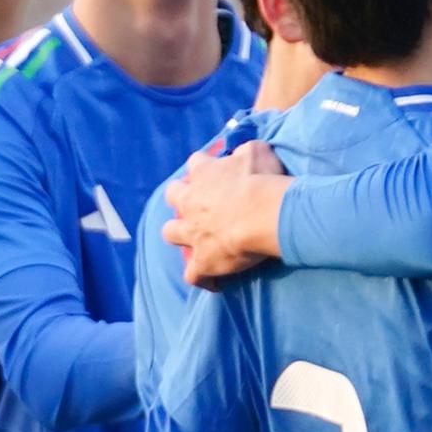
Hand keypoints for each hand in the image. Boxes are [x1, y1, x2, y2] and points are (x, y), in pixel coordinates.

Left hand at [167, 141, 289, 287]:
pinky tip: (212, 281)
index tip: (214, 173)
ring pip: (170, 233)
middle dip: (181, 198)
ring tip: (195, 240)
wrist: (261, 213)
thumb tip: (243, 153)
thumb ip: (246, 151)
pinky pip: (193, 275)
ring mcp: (192, 233)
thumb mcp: (257, 152)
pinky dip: (201, 277)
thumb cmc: (261, 180)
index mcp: (204, 173)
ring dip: (179, 235)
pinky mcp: (201, 261)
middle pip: (172, 195)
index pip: (196, 163)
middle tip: (199, 204)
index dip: (203, 168)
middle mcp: (190, 202)